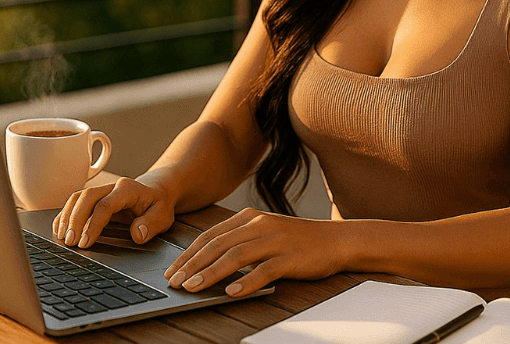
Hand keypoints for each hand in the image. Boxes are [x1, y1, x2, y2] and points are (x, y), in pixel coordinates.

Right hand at [52, 176, 174, 247]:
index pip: (105, 205)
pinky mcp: (95, 198)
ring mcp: (101, 191)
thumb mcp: (163, 215)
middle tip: (70, 242)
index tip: (85, 243)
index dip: (93, 224)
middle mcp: (111, 187)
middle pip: (86, 198)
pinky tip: (59, 229)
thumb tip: (137, 234)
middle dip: (75, 220)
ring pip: (77, 198)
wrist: (156, 192)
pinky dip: (65, 215)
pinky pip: (75, 202)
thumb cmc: (157, 205)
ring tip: (62, 238)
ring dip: (67, 217)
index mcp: (127, 189)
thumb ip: (151, 224)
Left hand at [163, 207, 347, 297]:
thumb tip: (206, 262)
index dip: (188, 253)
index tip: (173, 270)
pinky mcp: (290, 257)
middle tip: (176, 282)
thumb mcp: (264, 232)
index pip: (210, 235)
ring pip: (236, 256)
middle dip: (193, 265)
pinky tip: (231, 292)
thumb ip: (238, 241)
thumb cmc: (296, 240)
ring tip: (194, 288)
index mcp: (249, 217)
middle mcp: (259, 225)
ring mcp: (275, 240)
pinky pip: (264, 270)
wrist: (336, 240)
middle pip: (218, 245)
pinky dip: (245, 282)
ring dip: (211, 273)